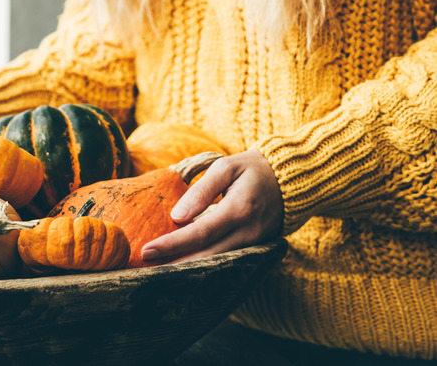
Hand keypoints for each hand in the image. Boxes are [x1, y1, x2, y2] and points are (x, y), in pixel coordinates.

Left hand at [140, 149, 283, 262]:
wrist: (290, 178)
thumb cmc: (252, 168)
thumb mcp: (225, 167)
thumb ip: (201, 191)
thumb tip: (177, 216)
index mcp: (239, 209)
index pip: (199, 233)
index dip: (172, 244)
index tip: (147, 250)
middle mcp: (249, 232)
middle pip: (207, 255)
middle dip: (175, 264)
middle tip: (146, 267)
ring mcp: (255, 243)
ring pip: (218, 262)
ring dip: (188, 268)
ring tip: (159, 270)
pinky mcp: (257, 247)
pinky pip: (228, 259)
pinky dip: (206, 263)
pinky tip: (184, 264)